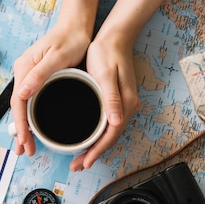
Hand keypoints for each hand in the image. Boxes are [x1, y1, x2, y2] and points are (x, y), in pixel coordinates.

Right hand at [10, 19, 91, 156]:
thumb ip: (39, 74)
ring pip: (24, 106)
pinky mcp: (39, 77)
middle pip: (19, 107)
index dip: (21, 124)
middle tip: (25, 151)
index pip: (18, 102)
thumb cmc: (70, 39)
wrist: (76, 26)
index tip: (25, 141)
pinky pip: (31, 100)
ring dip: (25, 126)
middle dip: (21, 131)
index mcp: (25, 69)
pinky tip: (35, 127)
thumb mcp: (57, 57)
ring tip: (27, 145)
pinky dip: (31, 116)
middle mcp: (24, 73)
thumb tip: (23, 93)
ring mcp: (30, 75)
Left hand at [70, 34, 139, 171]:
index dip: (97, 151)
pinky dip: (98, 134)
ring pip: (109, 132)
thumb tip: (115, 122)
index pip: (110, 135)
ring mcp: (123, 104)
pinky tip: (88, 138)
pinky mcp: (116, 100)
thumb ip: (111, 98)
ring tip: (80, 158)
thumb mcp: (105, 75)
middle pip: (110, 138)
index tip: (84, 163)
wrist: (115, 37)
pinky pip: (107, 123)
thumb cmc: (107, 53)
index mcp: (125, 104)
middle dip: (94, 154)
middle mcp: (127, 107)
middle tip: (77, 166)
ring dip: (95, 146)